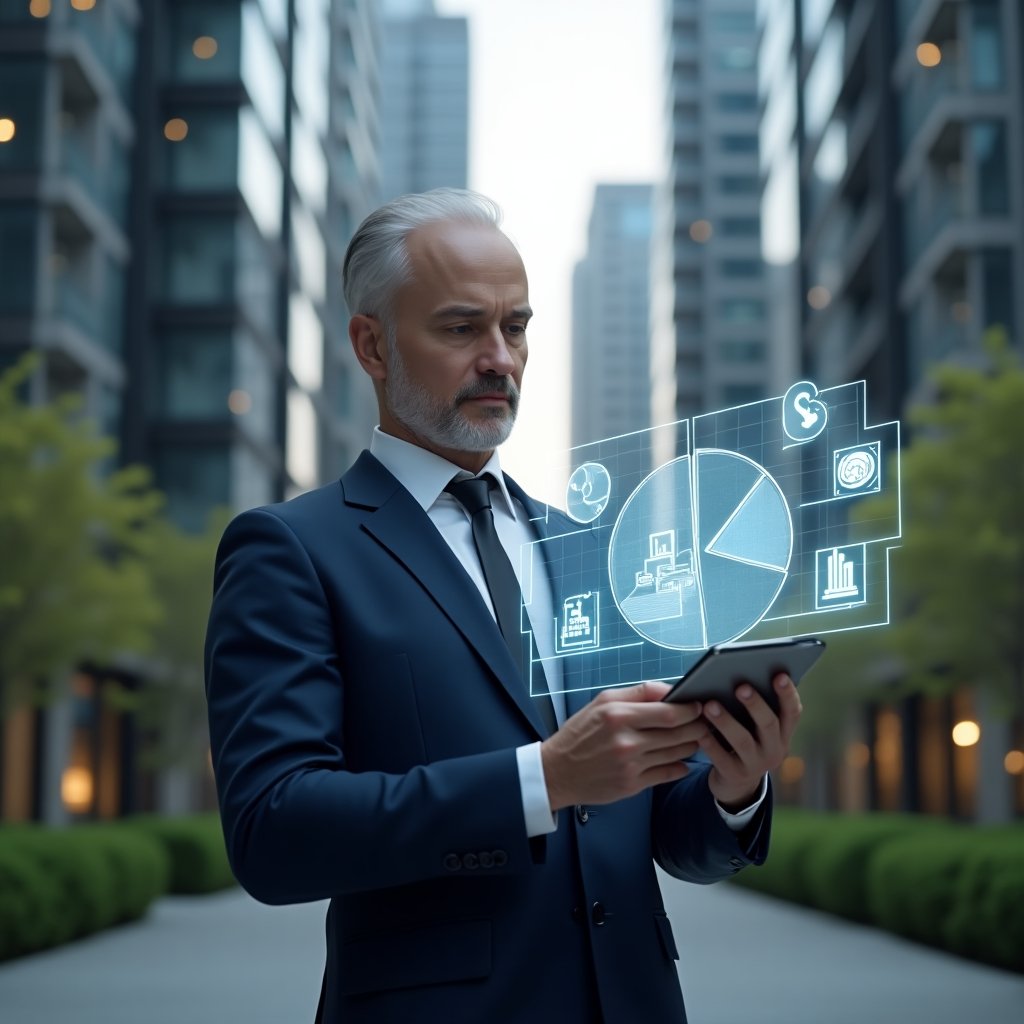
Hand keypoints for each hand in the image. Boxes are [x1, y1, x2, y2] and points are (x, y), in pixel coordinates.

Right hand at [541, 681, 707, 811]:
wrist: (557, 771)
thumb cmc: (581, 733)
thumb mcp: (602, 702)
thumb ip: (638, 693)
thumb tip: (671, 690)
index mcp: (618, 715)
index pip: (668, 711)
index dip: (690, 709)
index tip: (698, 705)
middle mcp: (626, 741)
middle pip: (678, 733)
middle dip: (697, 726)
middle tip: (704, 722)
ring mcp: (630, 765)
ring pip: (677, 753)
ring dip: (691, 745)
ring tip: (692, 738)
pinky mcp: (632, 785)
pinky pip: (668, 773)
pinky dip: (680, 766)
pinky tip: (681, 760)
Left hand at [700, 673, 802, 810]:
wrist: (737, 784)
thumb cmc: (746, 742)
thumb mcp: (757, 729)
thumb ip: (755, 708)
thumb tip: (740, 673)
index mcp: (783, 733)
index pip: (793, 712)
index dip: (787, 694)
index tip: (779, 675)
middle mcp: (774, 750)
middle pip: (768, 725)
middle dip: (755, 704)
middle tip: (741, 687)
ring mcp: (756, 765)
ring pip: (742, 741)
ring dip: (726, 721)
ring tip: (710, 704)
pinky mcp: (735, 775)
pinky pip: (721, 758)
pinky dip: (710, 743)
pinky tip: (699, 730)